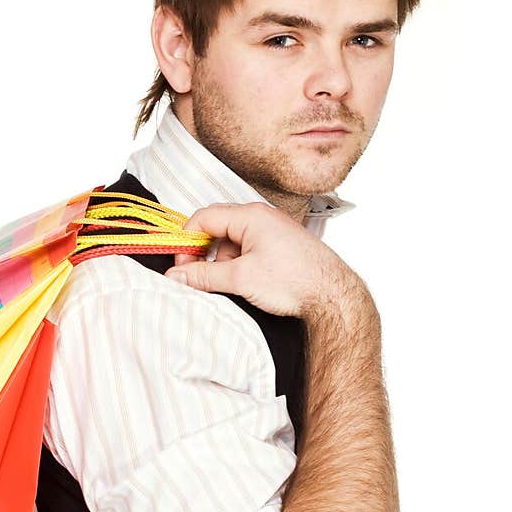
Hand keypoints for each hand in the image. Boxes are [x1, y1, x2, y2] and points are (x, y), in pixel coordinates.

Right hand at [166, 201, 363, 318]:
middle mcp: (261, 218)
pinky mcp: (279, 247)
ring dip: (223, 265)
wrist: (334, 295)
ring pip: (232, 244)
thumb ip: (204, 276)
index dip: (187, 242)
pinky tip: (247, 286)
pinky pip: (248, 251)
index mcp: (250, 216)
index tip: (182, 266)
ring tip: (232, 287)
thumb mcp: (241, 279)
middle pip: (217, 230)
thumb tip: (177, 276)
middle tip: (198, 279)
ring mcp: (272, 231)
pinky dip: (240, 267)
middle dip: (204, 255)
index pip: (204, 218)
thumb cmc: (296, 280)